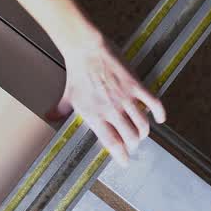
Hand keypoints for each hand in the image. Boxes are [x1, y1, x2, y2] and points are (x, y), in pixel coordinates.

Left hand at [53, 35, 165, 165]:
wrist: (86, 49)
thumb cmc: (76, 73)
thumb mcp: (67, 96)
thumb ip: (60, 110)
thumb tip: (50, 116)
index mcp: (94, 116)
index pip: (112, 143)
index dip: (121, 155)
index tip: (125, 161)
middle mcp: (111, 110)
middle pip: (130, 137)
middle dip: (133, 144)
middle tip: (133, 143)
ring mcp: (124, 98)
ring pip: (142, 125)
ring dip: (143, 132)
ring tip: (142, 133)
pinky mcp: (135, 85)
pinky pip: (153, 103)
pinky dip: (159, 113)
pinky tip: (160, 118)